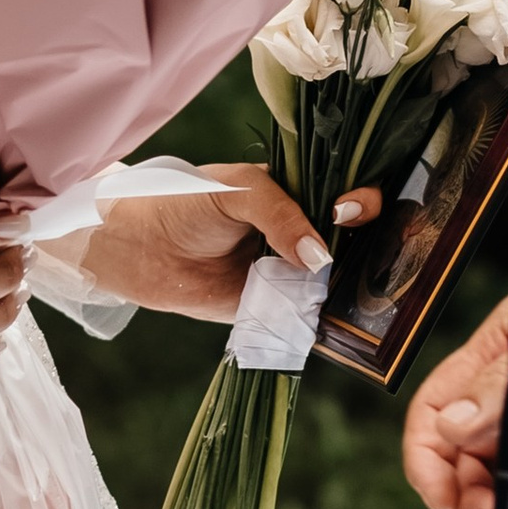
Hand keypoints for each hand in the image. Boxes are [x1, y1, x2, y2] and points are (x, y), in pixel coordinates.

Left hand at [77, 163, 384, 322]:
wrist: (140, 247)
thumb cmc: (184, 203)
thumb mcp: (238, 192)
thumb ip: (281, 216)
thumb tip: (320, 258)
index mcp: (296, 193)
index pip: (347, 194)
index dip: (360, 201)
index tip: (349, 210)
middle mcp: (300, 232)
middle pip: (352, 240)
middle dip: (368, 244)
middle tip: (363, 248)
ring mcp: (291, 271)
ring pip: (337, 279)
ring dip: (348, 284)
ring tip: (350, 283)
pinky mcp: (275, 307)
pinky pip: (308, 313)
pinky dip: (321, 316)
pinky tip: (330, 312)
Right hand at [402, 292, 507, 508]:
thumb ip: (497, 385)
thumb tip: (451, 427)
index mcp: (493, 353)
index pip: (433, 408)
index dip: (425, 458)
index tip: (439, 500)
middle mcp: (505, 392)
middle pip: (456, 451)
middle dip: (460, 491)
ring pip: (488, 475)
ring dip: (485, 506)